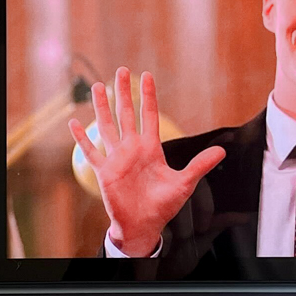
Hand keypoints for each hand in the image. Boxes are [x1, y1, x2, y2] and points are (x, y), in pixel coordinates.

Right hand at [70, 68, 224, 256]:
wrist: (144, 225)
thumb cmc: (163, 206)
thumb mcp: (184, 183)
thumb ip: (200, 165)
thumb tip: (222, 151)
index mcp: (151, 148)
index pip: (149, 115)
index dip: (148, 95)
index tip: (146, 75)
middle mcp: (132, 149)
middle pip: (126, 114)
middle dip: (124, 92)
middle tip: (121, 70)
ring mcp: (116, 158)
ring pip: (107, 126)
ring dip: (102, 107)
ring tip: (97, 86)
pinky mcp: (104, 171)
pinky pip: (90, 151)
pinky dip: (81, 138)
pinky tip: (73, 123)